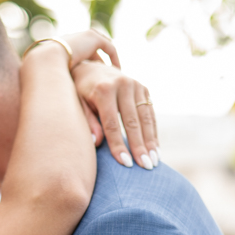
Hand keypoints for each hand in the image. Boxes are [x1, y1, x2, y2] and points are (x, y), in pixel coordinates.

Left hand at [70, 55, 158, 171]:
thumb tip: (96, 143)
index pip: (112, 123)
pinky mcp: (144, 89)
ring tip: (154, 163)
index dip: (118, 145)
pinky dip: (153, 133)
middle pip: (132, 122)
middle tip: (145, 167)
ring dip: (150, 142)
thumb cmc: (81, 92)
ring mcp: (136, 85)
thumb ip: (88, 122)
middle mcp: (122, 85)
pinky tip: (156, 150)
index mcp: (104, 89)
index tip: (125, 164)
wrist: (91, 67)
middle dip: (139, 147)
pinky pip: (151, 114)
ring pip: (145, 119)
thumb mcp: (78, 104)